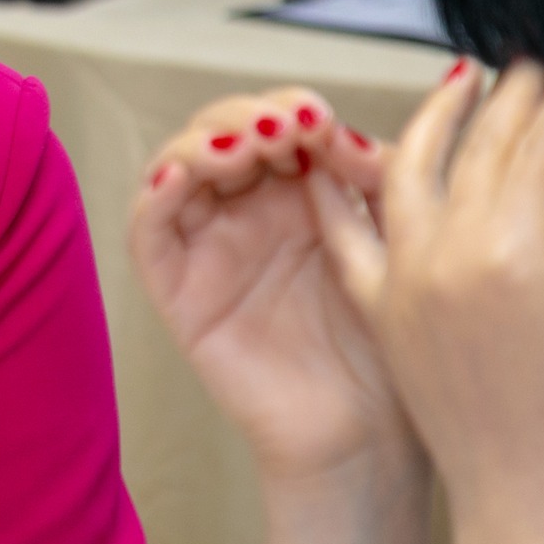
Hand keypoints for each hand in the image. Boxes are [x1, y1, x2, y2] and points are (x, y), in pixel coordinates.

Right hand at [132, 91, 428, 543]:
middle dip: (253, 117)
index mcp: (301, 193)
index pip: (278, 121)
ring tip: (247, 146)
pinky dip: (155, 193)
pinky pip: (148, 231)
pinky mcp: (177, 287)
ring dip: (205, 140)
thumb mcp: (395, 244)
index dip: (295, 109)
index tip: (327, 121)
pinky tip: (183, 176)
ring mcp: (208, 245)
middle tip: (291, 129)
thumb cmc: (390, 345)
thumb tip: (345, 133)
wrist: (370, 434)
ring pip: (178, 163)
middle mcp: (248, 209)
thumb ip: (372, 182)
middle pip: (223, 130)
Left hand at [317, 60, 543, 543]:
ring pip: (406, 171)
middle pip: (475, 152)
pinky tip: (342, 154)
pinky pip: (347, 233)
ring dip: (432, 120)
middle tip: (527, 66)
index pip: (535, 153)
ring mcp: (402, 280)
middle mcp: (443, 257)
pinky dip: (342, 189)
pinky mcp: (379, 308)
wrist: (529, 502)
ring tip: (460, 87)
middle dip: (505, 102)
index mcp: (510, 255)